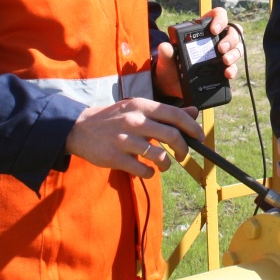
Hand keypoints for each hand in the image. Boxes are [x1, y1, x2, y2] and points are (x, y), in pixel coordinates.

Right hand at [65, 98, 202, 177]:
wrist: (79, 129)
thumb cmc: (113, 119)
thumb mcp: (137, 108)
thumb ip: (164, 112)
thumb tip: (193, 112)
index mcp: (142, 106)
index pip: (175, 114)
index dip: (192, 127)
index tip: (200, 136)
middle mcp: (135, 121)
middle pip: (172, 136)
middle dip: (184, 149)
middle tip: (183, 154)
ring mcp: (125, 140)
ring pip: (159, 156)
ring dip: (167, 164)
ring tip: (163, 165)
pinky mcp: (116, 158)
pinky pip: (143, 170)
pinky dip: (150, 173)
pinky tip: (147, 170)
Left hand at [154, 7, 244, 98]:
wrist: (172, 85)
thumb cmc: (170, 66)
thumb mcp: (166, 59)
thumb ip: (167, 53)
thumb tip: (164, 46)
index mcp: (203, 30)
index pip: (218, 15)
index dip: (220, 19)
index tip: (213, 30)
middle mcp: (216, 39)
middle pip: (232, 31)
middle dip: (230, 39)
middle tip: (220, 49)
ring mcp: (221, 54)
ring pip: (237, 47)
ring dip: (234, 53)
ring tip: (225, 61)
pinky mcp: (223, 68)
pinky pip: (234, 66)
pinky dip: (233, 69)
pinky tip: (227, 73)